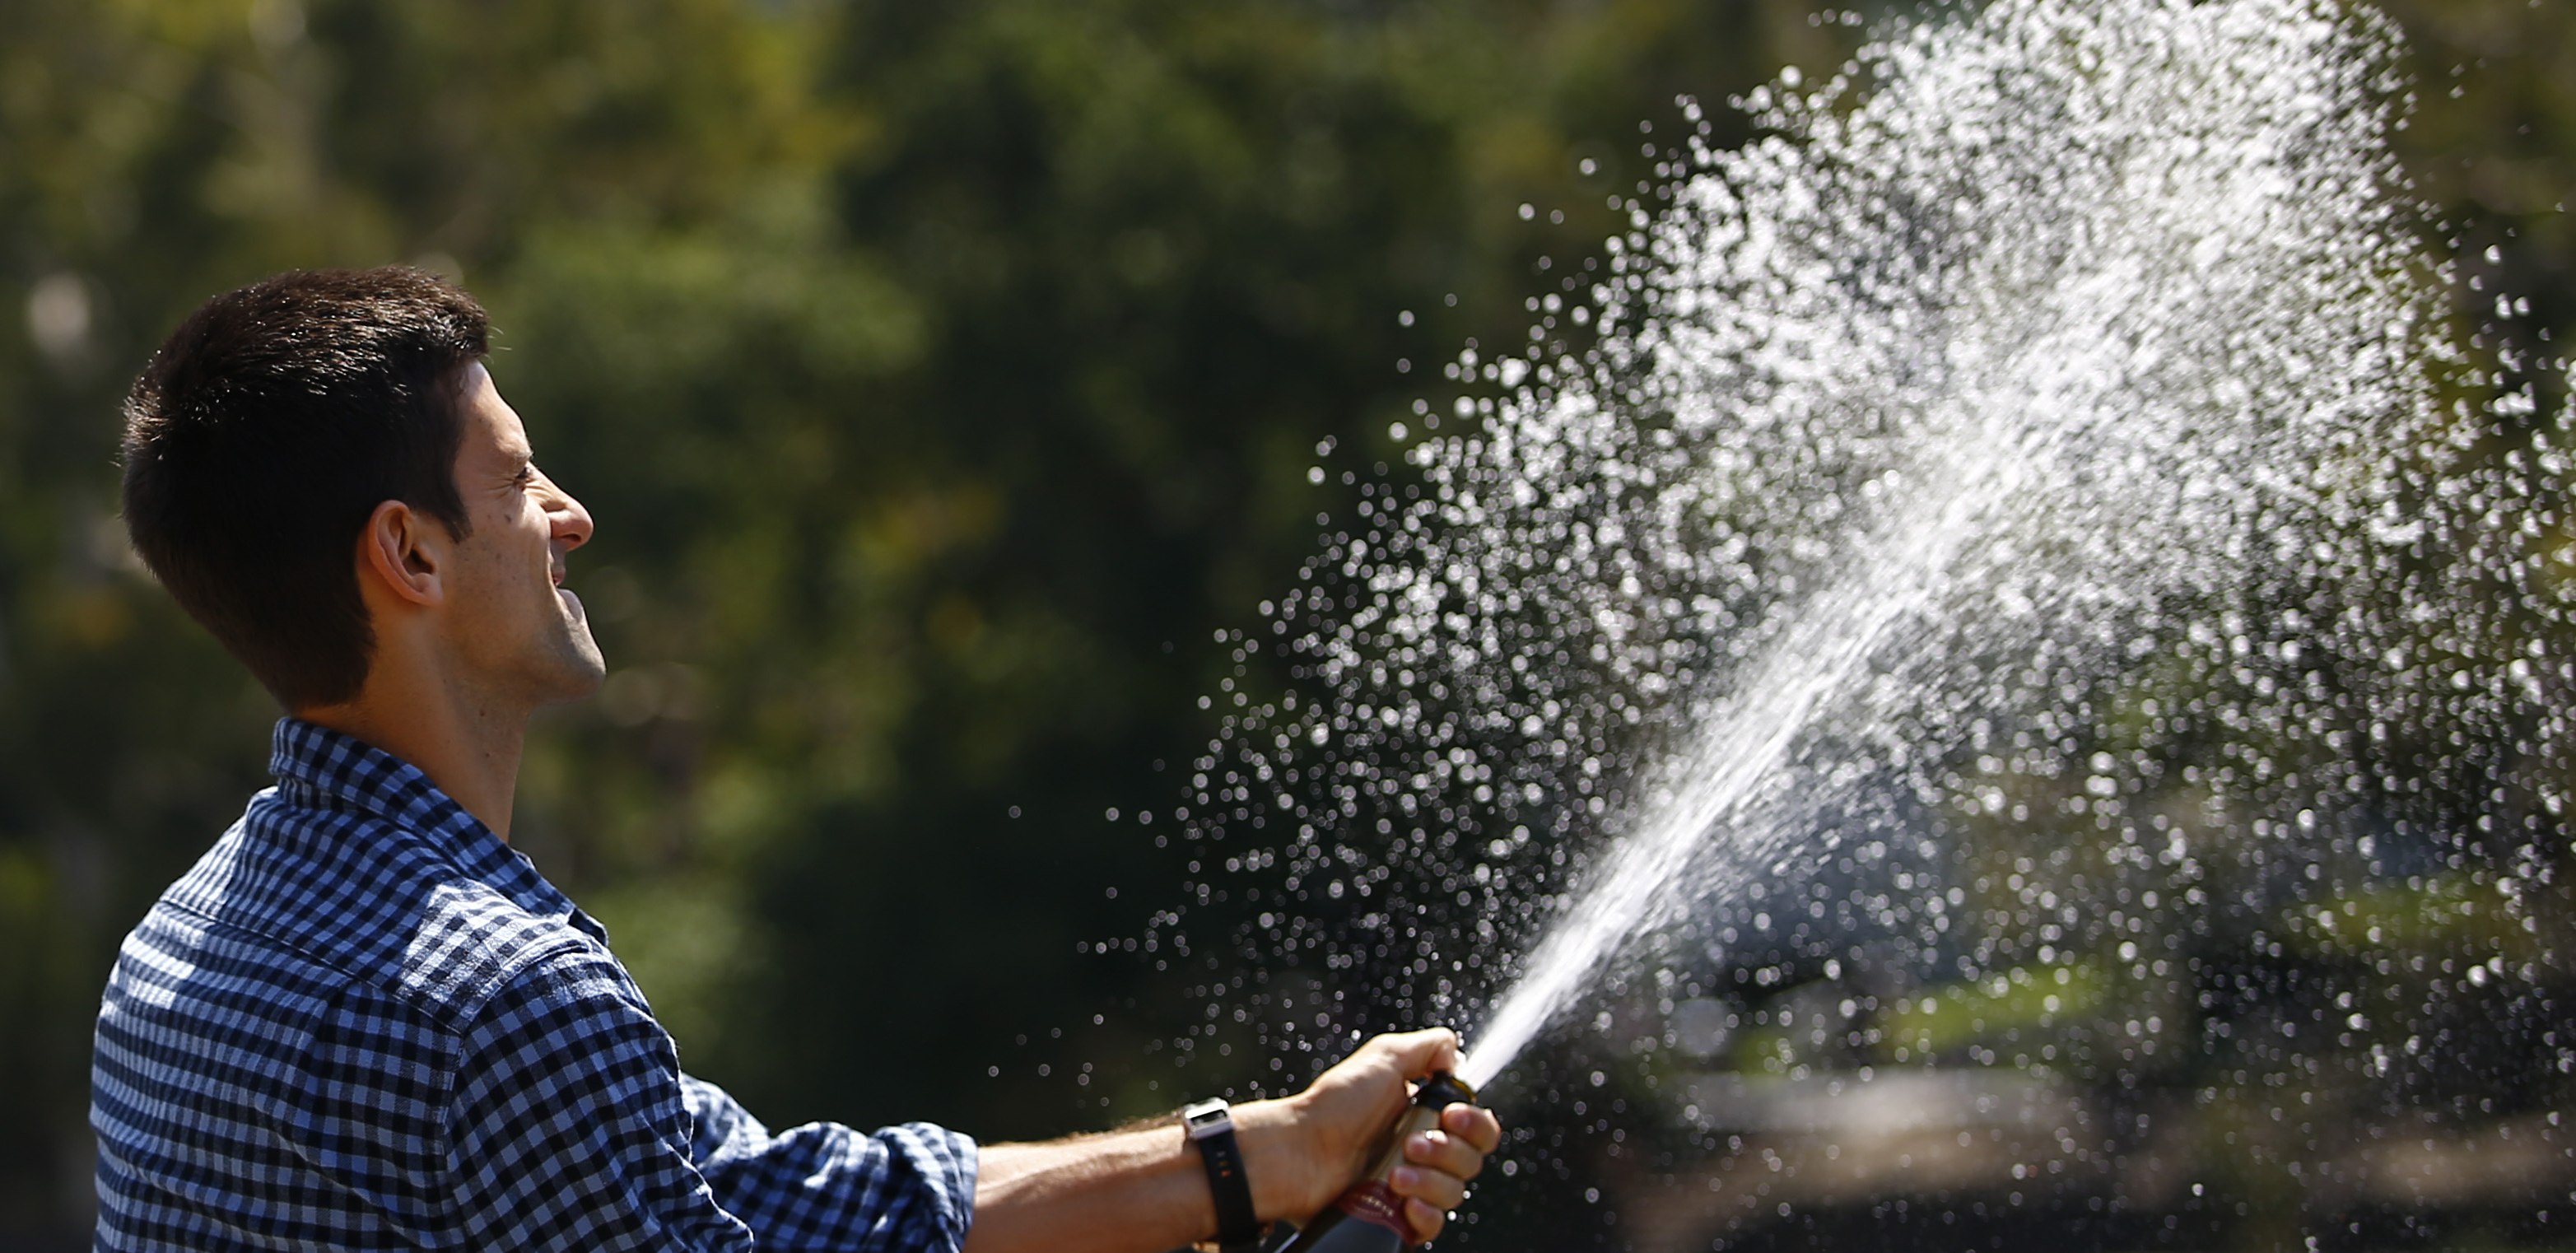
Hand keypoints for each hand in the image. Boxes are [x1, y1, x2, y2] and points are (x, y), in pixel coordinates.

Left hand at [1237, 1029, 1502, 1241]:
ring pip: (1454, 1193)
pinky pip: (1432, 1225)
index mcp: (1424, 1115)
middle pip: (1471, 1161)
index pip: (1478, 1128)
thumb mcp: (1383, 1058)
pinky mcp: (1396, 1216)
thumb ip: (1428, 1048)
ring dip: (1429, 1182)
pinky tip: (1404, 1203)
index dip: (1475, 1124)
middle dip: (1447, 1152)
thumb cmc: (1335, 1106)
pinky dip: (1425, 1214)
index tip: (1450, 1116)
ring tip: (1393, 1175)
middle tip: (1410, 1145)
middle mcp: (1422, 1151)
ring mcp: (1410, 1186)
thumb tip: (1455, 1054)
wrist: (1299, 1153)